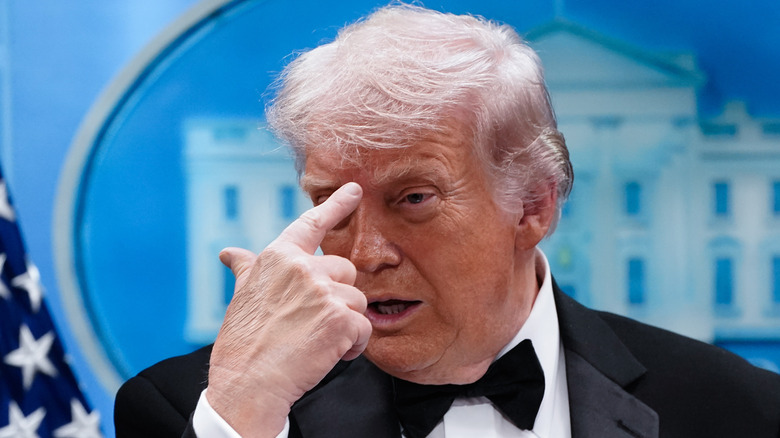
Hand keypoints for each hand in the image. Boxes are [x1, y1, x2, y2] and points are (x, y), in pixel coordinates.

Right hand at [206, 182, 370, 436]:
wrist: (248, 383)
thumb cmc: (243, 343)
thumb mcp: (242, 297)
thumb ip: (247, 270)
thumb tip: (230, 253)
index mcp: (278, 258)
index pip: (312, 224)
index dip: (336, 205)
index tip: (354, 190)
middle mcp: (303, 268)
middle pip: (345, 272)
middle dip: (337, 298)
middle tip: (313, 323)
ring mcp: (323, 292)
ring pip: (357, 301)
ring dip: (345, 324)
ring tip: (317, 342)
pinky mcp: (341, 319)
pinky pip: (364, 328)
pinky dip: (353, 346)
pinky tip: (329, 354)